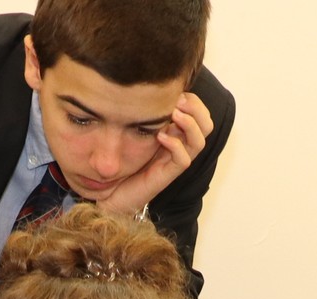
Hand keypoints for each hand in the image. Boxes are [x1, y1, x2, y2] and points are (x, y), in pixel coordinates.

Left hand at [97, 92, 214, 218]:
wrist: (110, 193)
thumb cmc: (119, 160)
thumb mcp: (131, 129)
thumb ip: (141, 112)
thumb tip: (142, 86)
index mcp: (174, 132)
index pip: (199, 113)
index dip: (193, 100)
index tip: (176, 91)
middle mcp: (179, 146)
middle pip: (206, 125)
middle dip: (196, 109)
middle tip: (178, 100)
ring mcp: (173, 161)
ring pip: (199, 142)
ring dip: (189, 124)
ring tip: (173, 114)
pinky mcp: (166, 175)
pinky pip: (183, 160)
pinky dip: (175, 145)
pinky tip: (160, 136)